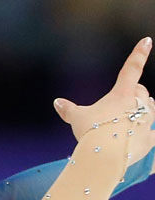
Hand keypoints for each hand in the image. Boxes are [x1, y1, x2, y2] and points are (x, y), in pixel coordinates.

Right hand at [53, 37, 154, 165]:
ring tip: (138, 116)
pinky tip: (150, 134)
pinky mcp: (149, 140)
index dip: (139, 53)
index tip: (147, 41)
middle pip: (141, 92)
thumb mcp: (77, 119)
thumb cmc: (91, 133)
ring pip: (152, 109)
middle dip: (136, 95)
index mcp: (121, 94)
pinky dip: (152, 133)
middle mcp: (137, 104)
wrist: (104, 156)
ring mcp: (146, 121)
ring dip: (146, 110)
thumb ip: (68, 110)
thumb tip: (57, 102)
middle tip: (126, 102)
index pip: (131, 68)